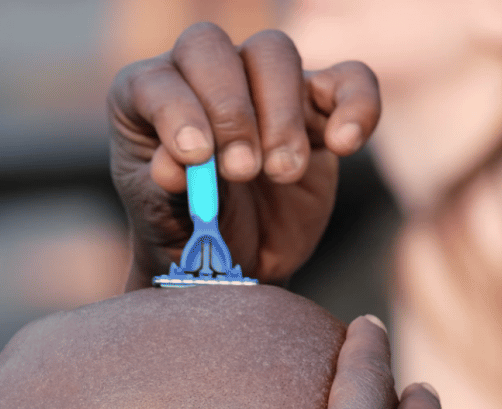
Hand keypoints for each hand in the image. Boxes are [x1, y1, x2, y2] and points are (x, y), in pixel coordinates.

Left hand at [108, 23, 380, 289]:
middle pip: (212, 48)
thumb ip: (165, 190)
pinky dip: (356, 104)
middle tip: (241, 170)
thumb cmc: (186, 236)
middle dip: (229, 109)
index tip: (197, 156)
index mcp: (145, 98)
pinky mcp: (316, 108)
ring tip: (280, 173)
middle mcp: (198, 77)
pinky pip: (348, 80)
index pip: (157, 81)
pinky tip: (346, 145)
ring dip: (280, 114)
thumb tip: (173, 165)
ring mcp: (260, 87)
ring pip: (274, 53)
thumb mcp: (165, 222)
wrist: (235, 266)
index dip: (177, 112)